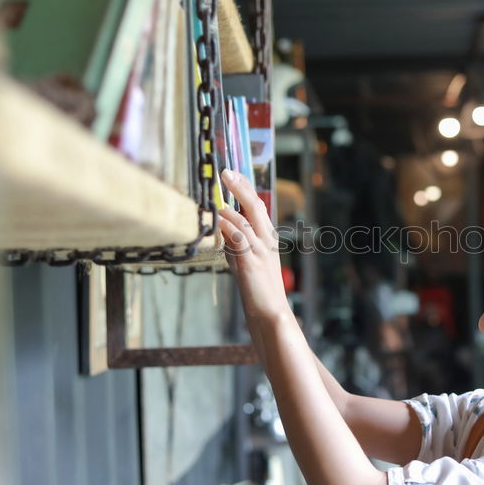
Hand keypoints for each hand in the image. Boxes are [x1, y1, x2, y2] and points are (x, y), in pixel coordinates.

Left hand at [217, 170, 290, 323]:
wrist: (270, 311)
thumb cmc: (257, 287)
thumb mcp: (245, 259)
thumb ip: (235, 241)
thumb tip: (221, 225)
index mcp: (268, 236)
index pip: (258, 205)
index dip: (245, 187)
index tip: (232, 173)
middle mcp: (267, 239)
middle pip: (255, 205)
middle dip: (240, 187)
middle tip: (225, 172)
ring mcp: (261, 250)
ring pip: (245, 220)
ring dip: (228, 207)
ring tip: (214, 199)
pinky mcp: (251, 262)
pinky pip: (239, 239)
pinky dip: (227, 227)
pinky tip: (217, 220)